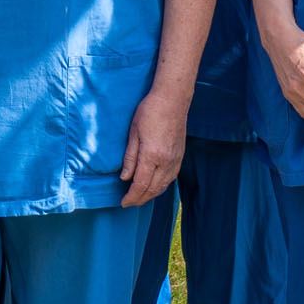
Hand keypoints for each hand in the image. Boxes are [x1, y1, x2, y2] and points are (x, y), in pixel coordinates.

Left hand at [117, 93, 187, 209]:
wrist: (173, 100)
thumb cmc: (150, 112)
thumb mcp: (133, 133)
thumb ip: (130, 158)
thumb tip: (125, 177)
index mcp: (152, 156)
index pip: (141, 185)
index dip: (132, 197)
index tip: (123, 202)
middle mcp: (166, 162)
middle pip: (153, 189)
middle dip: (140, 199)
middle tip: (129, 203)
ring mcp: (175, 160)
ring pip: (163, 186)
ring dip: (151, 195)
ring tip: (139, 198)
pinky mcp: (180, 156)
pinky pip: (171, 178)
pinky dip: (161, 187)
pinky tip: (154, 187)